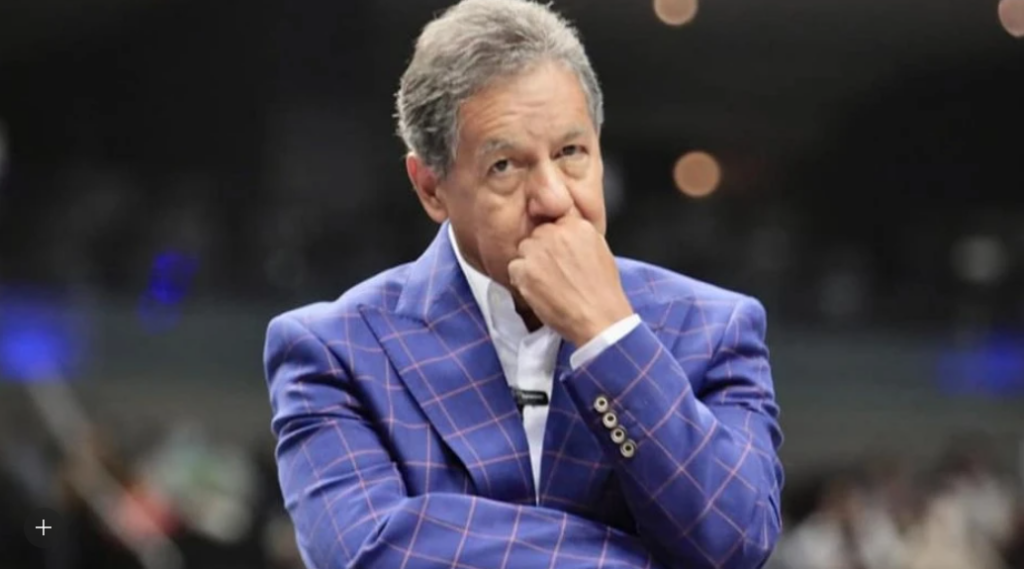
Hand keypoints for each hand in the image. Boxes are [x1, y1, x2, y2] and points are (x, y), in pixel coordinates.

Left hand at [508, 211, 633, 346]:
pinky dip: (522, 280)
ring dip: (531, 264)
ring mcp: (537, 251)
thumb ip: (579, 237)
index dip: (554, 240)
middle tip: (554, 271)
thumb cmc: (603, 291)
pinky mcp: (524, 270)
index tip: (558, 253)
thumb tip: (565, 234)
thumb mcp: (600, 250)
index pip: (554, 222)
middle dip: (542, 250)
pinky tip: (540, 291)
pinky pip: (514, 268)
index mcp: (577, 226)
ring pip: (524, 250)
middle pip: (537, 234)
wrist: (599, 318)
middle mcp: (555, 233)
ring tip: (548, 283)